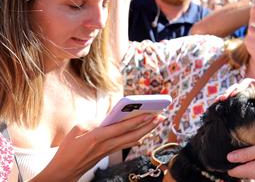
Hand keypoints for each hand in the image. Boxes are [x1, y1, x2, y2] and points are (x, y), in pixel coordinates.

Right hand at [32, 113, 162, 180]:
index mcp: (98, 137)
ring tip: (156, 121)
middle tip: (161, 116)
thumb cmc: (68, 149)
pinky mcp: (109, 154)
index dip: (137, 120)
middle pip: (133, 134)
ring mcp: (109, 150)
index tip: (149, 113)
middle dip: (148, 125)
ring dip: (146, 131)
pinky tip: (144, 133)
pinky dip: (136, 138)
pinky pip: (126, 144)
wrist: (64, 171)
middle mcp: (107, 144)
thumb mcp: (76, 130)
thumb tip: (107, 118)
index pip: (122, 127)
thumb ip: (93, 122)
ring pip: (132, 140)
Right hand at [215, 78, 254, 102]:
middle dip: (229, 92)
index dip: (240, 86)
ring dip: (224, 96)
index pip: (246, 83)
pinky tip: (217, 106)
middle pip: (237, 88)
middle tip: (223, 99)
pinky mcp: (242, 109)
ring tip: (218, 102)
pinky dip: (223, 104)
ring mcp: (246, 101)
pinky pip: (231, 105)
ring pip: (233, 95)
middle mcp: (251, 92)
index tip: (235, 94)